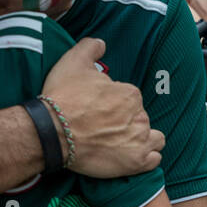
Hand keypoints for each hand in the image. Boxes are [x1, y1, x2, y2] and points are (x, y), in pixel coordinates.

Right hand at [41, 38, 163, 178]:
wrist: (52, 132)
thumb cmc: (63, 97)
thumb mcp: (73, 61)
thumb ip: (91, 47)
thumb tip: (102, 44)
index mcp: (131, 94)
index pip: (130, 98)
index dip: (115, 104)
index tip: (99, 110)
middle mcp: (140, 116)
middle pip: (139, 117)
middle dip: (126, 121)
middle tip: (104, 128)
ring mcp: (140, 140)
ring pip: (153, 137)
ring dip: (142, 139)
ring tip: (121, 142)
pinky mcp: (136, 162)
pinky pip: (154, 159)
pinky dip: (146, 158)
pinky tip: (131, 156)